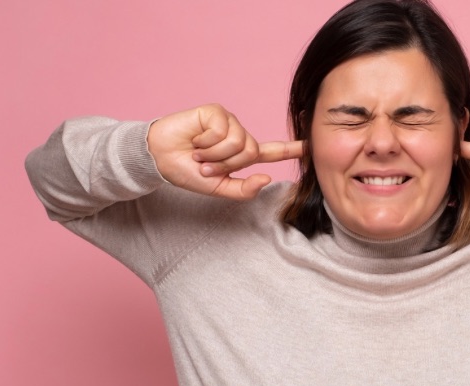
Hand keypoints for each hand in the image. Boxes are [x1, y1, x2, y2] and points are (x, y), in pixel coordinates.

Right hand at [147, 104, 303, 199]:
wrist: (160, 158)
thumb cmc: (186, 171)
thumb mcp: (217, 188)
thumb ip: (242, 189)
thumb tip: (266, 177)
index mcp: (241, 154)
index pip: (271, 152)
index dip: (290, 150)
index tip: (310, 145)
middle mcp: (238, 136)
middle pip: (252, 152)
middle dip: (227, 164)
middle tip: (206, 166)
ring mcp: (228, 122)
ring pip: (239, 142)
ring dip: (215, 154)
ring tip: (199, 153)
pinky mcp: (216, 112)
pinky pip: (223, 131)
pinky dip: (207, 142)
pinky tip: (195, 139)